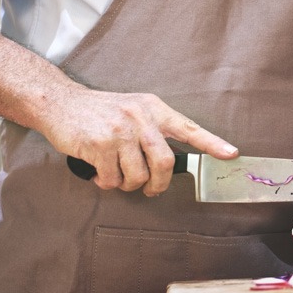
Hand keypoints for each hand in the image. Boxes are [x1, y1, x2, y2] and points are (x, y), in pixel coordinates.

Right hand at [43, 85, 237, 196]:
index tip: (231, 154)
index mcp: (154, 108)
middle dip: (159, 185)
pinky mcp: (99, 145)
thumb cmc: (102, 110)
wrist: (61, 102)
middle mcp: (140, 118)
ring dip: (128, 184)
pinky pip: (113, 179)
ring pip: (138, 175)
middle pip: (165, 162)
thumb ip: (154, 128)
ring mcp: (120, 131)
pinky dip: (108, 183)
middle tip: (151, 190)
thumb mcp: (134, 107)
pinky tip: (100, 172)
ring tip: (117, 175)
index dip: (211, 143)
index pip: (189, 127)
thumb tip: (171, 160)